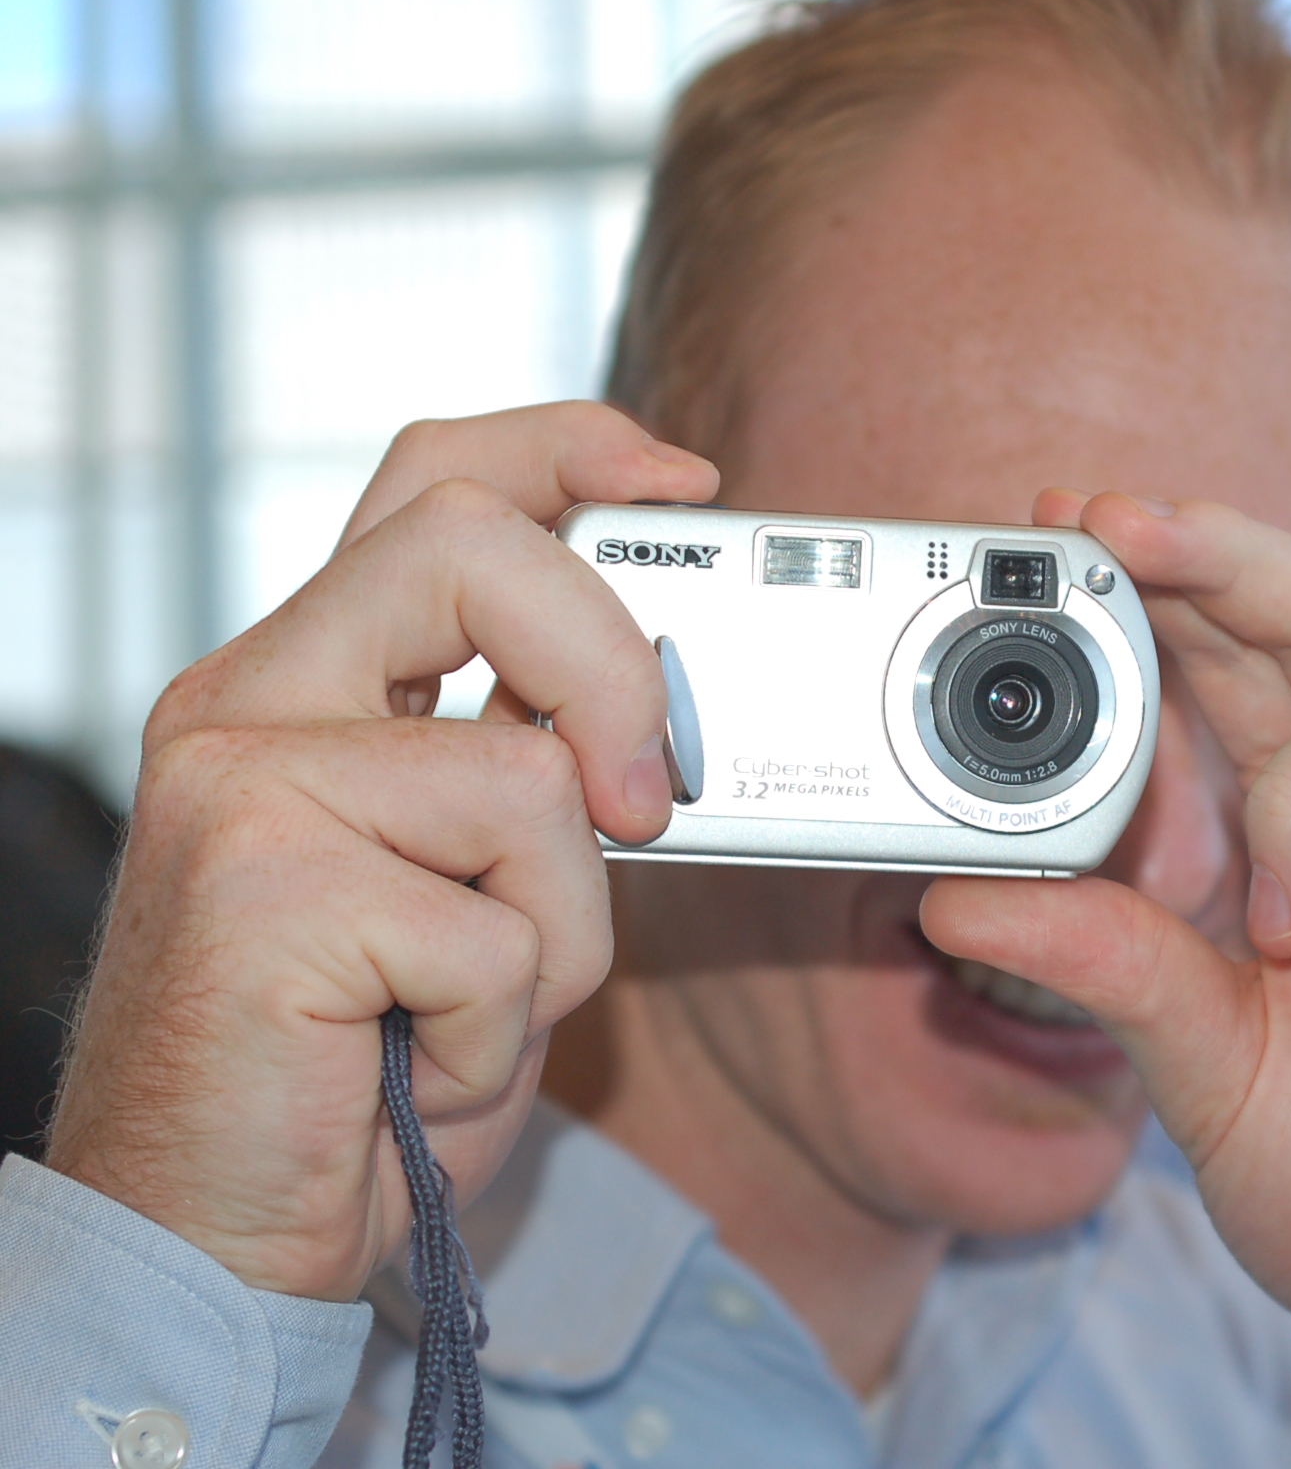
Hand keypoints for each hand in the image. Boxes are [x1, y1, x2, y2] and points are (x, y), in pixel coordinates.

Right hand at [45, 403, 717, 1301]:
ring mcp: (239, 787)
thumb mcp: (469, 882)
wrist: (215, 1233)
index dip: (569, 450)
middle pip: (473, 546)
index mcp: (306, 682)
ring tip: (463, 1009)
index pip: (433, 484)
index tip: (682, 483)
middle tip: (649, 805)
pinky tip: (418, 1065)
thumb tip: (670, 704)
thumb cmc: (363, 1063)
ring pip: (524, 775)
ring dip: (554, 933)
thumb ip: (530, 766)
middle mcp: (250, 705)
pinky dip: (502, 1027)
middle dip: (614, 667)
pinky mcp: (261, 892)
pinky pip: (497, 929)